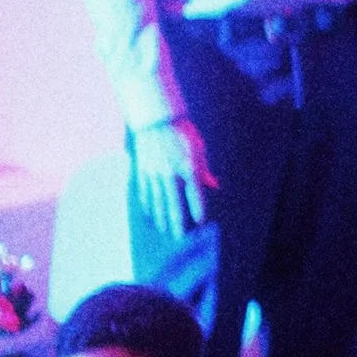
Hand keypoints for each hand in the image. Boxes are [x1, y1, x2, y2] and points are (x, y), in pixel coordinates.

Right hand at [131, 117, 213, 240]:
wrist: (156, 119)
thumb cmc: (182, 133)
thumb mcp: (199, 149)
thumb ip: (204, 170)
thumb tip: (214, 186)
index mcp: (188, 168)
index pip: (195, 195)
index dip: (198, 210)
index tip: (199, 222)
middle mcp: (170, 173)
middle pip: (173, 203)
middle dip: (176, 221)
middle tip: (178, 236)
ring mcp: (154, 173)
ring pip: (157, 201)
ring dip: (160, 216)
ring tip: (162, 229)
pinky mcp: (142, 170)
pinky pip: (144, 192)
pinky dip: (147, 204)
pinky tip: (148, 214)